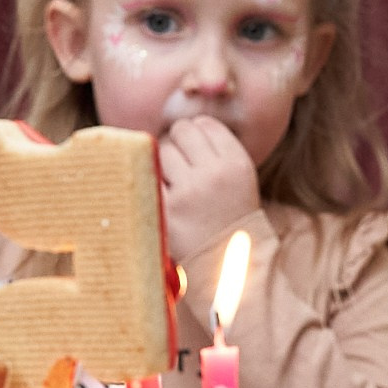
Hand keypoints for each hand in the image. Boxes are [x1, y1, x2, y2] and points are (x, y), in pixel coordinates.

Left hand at [159, 116, 261, 263]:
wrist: (225, 264)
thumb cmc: (229, 217)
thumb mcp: (239, 179)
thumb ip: (216, 150)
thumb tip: (180, 125)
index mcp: (237, 163)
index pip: (205, 123)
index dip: (196, 135)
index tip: (196, 152)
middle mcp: (214, 173)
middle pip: (181, 131)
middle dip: (177, 144)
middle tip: (181, 165)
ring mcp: (188, 192)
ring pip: (162, 150)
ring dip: (163, 161)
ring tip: (174, 183)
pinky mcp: (166, 209)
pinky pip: (148, 174)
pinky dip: (152, 180)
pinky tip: (162, 193)